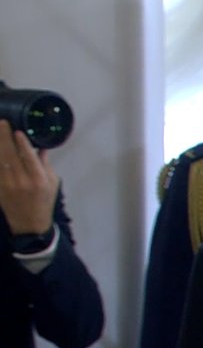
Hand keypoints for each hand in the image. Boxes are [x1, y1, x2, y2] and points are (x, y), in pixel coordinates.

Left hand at [0, 121, 57, 235]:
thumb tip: (40, 148)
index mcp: (38, 180)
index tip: (18, 131)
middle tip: (2, 123)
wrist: (30, 225)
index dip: (22, 143)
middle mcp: (22, 181)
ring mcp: (7, 185)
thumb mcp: (52, 184)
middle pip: (10, 154)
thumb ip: (45, 165)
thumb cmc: (43, 203)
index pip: (29, 157)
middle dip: (4, 137)